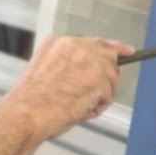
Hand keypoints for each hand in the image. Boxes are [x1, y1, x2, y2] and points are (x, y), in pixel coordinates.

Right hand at [7, 34, 133, 139]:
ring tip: (76, 104)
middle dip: (106, 77)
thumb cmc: (31, 99)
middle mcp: (79, 46)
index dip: (115, 48)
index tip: (128, 51)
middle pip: (109, 57)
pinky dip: (97, 107)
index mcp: (61, 41)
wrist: (27, 113)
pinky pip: (108, 96)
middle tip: (92, 93)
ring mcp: (91, 61)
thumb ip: (65, 62)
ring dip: (98, 95)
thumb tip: (83, 72)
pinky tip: (79, 109)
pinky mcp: (100, 79)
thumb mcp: (42, 67)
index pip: (96, 41)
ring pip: (110, 79)